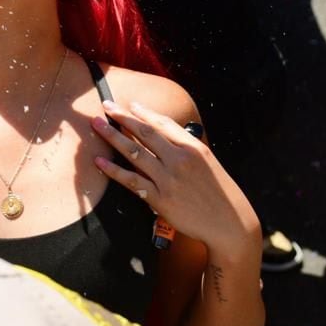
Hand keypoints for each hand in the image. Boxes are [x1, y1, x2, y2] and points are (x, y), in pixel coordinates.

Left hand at [91, 100, 259, 253]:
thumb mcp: (207, 162)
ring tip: (97, 126)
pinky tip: (100, 162)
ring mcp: (169, 179)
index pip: (163, 123)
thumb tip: (165, 137)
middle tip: (106, 106)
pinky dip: (114, 170)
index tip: (129, 104)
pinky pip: (132, 181)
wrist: (228, 221)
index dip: (143, 112)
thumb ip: (186, 148)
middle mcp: (179, 160)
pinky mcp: (161, 199)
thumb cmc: (219, 192)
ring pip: (134, 153)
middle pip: (145, 133)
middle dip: (122, 117)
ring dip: (113, 137)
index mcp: (193, 147)